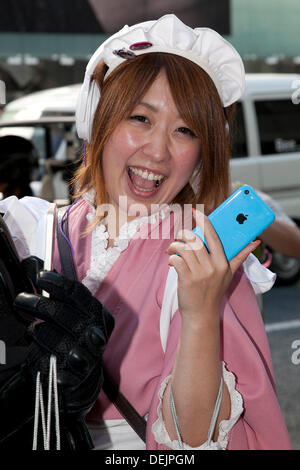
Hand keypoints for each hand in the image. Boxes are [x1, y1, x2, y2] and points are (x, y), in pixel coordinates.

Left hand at [8, 270, 114, 448]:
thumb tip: (34, 264)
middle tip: (21, 300)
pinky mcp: (71, 375)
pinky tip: (41, 352)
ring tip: (35, 332)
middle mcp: (95, 333)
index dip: (57, 282)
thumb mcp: (74, 313)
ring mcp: (85, 355)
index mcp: (99, 315)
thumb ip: (58, 291)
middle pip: (59, 312)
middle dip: (36, 304)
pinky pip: (44, 358)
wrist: (84, 377)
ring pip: (48, 334)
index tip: (40, 277)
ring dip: (36, 331)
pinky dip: (39, 353)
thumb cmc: (75, 337)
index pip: (77, 293)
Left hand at [167, 209, 259, 320]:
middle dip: (183, 235)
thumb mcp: (230, 274)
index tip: (195, 211)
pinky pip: (176, 260)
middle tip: (178, 238)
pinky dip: (171, 258)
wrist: (202, 314)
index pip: (213, 236)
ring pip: (183, 248)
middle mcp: (212, 266)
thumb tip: (255, 242)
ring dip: (174, 246)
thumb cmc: (214, 292)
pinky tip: (172, 262)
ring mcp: (199, 273)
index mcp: (223, 262)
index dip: (204, 221)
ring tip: (172, 250)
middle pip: (195, 240)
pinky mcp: (186, 280)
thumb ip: (240, 257)